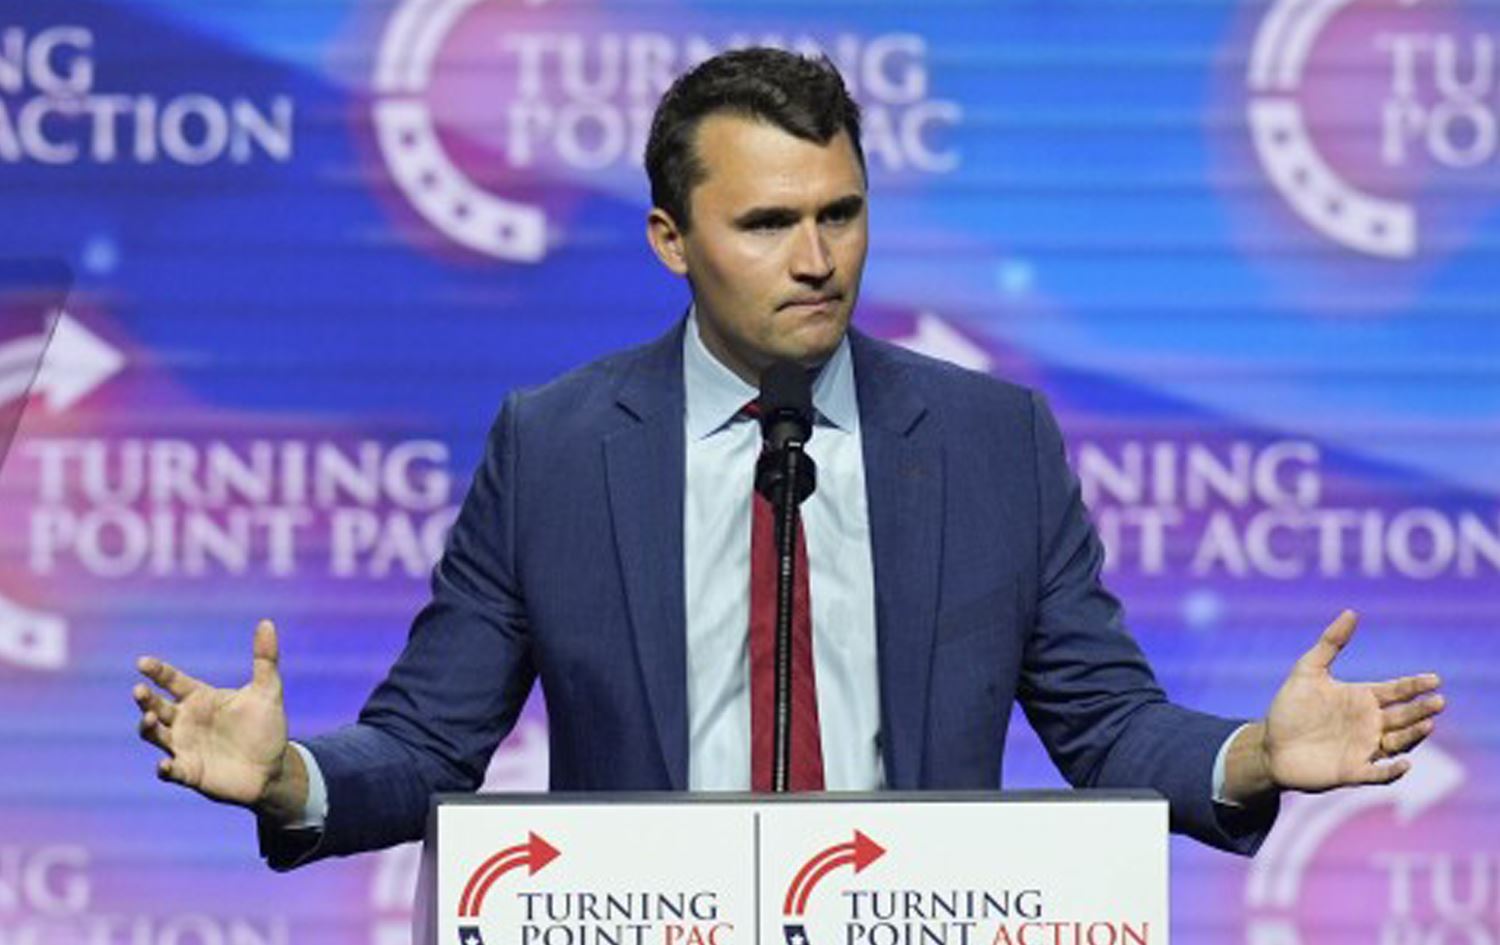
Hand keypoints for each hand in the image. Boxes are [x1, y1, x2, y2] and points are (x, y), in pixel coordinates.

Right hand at [133, 619, 305, 819]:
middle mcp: (186, 721)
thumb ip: (265, 659)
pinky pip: (170, 770)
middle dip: (145, 699)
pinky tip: (165, 764)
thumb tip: (267, 622)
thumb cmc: (266, 727)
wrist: (273, 767)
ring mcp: (184, 746)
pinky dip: (165, 768)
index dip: (157, 671)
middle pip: (156, 706)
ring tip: (151, 718)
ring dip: (148, 727)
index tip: (143, 662)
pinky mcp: (189, 772)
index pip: (172, 680)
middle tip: (139, 690)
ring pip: (154, 735)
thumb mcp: (268, 691)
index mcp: (200, 698)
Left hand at [1226, 610, 1443, 802]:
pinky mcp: (1352, 771)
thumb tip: (1351, 612)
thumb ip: (1330, 643)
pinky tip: (1403, 763)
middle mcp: (1369, 723)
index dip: (1415, 685)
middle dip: (1422, 709)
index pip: (1397, 691)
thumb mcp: (1307, 671)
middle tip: (1438, 701)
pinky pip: (1378, 774)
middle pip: (1404, 716)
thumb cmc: (1290, 708)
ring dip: (1414, 735)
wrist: (1270, 744)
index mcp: (1362, 698)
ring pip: (1399, 742)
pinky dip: (1392, 771)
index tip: (1434, 679)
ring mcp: (1364, 748)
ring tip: (1427, 724)